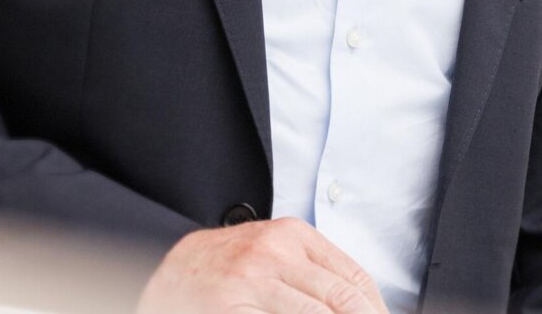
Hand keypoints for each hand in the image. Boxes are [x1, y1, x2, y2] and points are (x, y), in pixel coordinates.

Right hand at [136, 218, 390, 313]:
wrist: (165, 275)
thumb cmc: (222, 270)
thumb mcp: (271, 256)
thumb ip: (311, 272)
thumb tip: (361, 303)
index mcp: (291, 235)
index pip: (355, 279)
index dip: (376, 309)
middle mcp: (274, 253)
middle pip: (343, 301)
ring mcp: (251, 281)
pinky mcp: (231, 306)